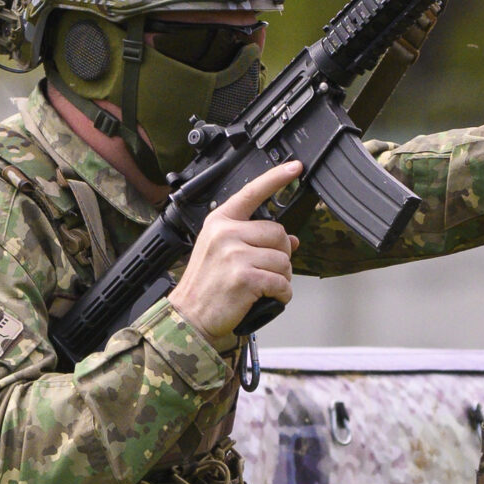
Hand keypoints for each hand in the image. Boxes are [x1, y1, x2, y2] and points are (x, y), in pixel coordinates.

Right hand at [167, 160, 301, 341]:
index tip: (295, 167)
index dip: (276, 178)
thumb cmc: (205, 286)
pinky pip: (281, 282)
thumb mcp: (221, 253)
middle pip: (278, 233)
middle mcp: (226, 233)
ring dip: (282, 277)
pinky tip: (269, 297)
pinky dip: (282, 294)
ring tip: (263, 286)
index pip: (252, 193)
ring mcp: (235, 254)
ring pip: (283, 259)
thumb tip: (290, 240)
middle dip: (281, 255)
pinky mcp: (245, 277)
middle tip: (267, 270)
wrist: (189, 316)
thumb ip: (252, 240)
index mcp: (219, 222)